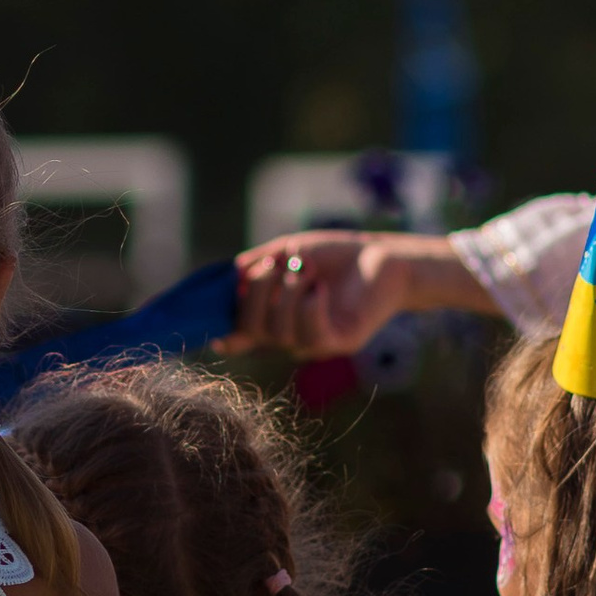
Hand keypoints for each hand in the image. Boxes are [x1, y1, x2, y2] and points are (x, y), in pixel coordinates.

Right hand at [230, 231, 469, 355]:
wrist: (382, 256)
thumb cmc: (334, 255)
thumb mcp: (287, 252)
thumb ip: (258, 264)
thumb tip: (231, 278)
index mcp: (274, 317)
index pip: (241, 335)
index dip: (223, 332)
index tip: (213, 329)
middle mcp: (290, 336)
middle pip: (251, 330)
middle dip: (256, 293)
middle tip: (276, 263)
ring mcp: (314, 343)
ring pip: (279, 332)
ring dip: (287, 292)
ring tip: (307, 268)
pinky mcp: (340, 342)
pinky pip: (310, 333)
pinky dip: (309, 305)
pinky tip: (320, 286)